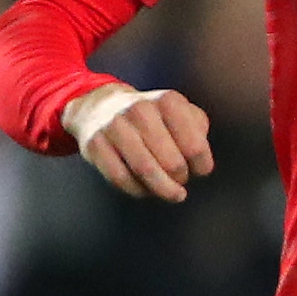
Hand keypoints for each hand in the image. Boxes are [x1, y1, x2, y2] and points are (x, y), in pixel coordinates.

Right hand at [65, 83, 213, 200]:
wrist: (102, 106)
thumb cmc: (154, 117)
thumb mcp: (182, 112)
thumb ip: (198, 130)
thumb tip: (200, 161)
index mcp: (168, 102)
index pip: (195, 148)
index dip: (201, 166)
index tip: (198, 170)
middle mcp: (141, 109)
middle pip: (172, 163)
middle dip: (181, 178)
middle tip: (180, 180)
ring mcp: (115, 126)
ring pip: (145, 171)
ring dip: (163, 189)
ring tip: (172, 193)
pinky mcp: (95, 144)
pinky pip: (120, 178)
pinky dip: (137, 190)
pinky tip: (145, 189)